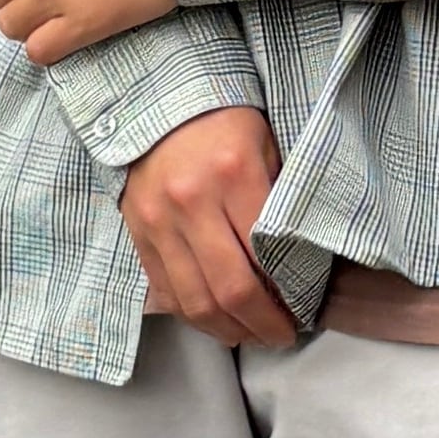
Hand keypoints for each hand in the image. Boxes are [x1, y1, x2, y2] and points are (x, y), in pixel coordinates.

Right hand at [120, 109, 297, 348]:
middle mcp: (191, 202)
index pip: (265, 259)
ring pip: (194, 300)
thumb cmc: (225, 120)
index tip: (300, 314)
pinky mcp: (138, 231)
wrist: (158, 100)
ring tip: (248, 336)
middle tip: (279, 337)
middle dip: (261, 325)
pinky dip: (192, 314)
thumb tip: (298, 265)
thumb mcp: (268, 146)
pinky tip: (214, 319)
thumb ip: (281, 202)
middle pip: (230, 290)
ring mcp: (159, 220)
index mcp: (233, 175)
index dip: (285, 299)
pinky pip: (165, 290)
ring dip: (226, 330)